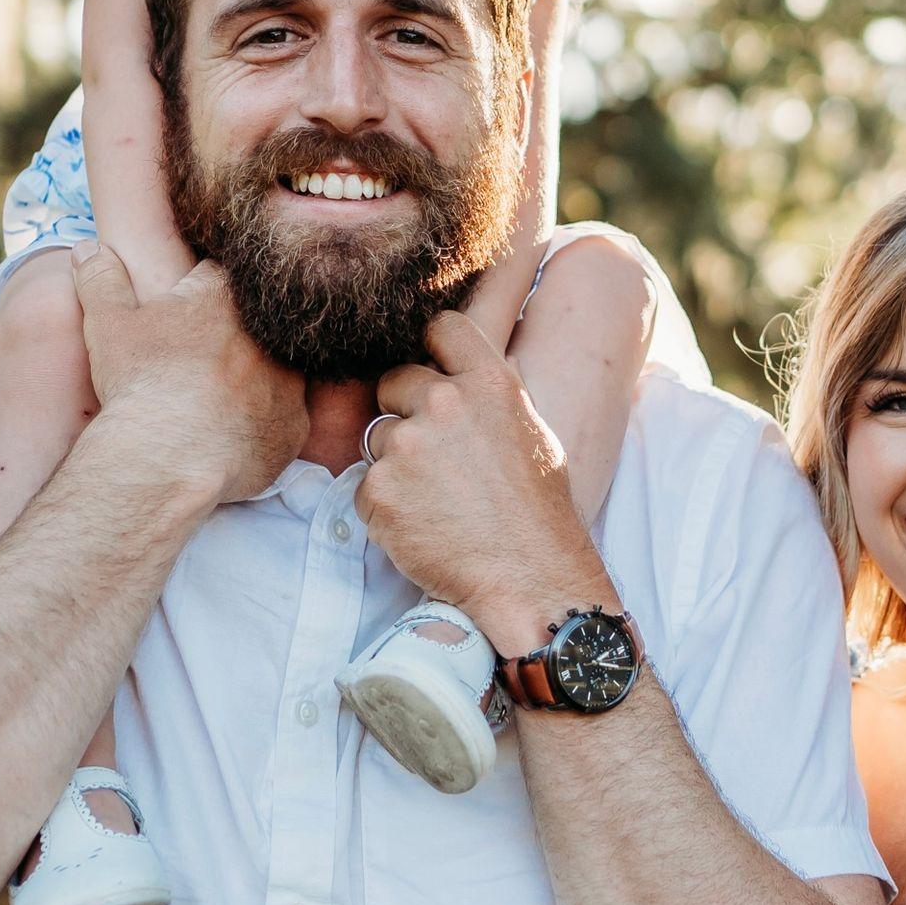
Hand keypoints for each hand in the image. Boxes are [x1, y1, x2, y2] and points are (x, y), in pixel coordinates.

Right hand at [71, 242, 307, 504]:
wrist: (170, 457)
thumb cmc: (141, 383)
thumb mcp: (110, 324)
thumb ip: (102, 279)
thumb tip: (89, 249)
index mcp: (227, 295)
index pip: (221, 275)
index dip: (202, 289)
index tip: (186, 309)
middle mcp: (270, 333)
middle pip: (256, 322)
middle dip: (233, 333)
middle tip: (199, 359)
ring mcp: (289, 380)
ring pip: (277, 368)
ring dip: (254, 377)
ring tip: (216, 398)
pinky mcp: (295, 425)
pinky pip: (284, 418)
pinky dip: (262, 424)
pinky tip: (233, 434)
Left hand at [356, 312, 605, 643]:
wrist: (527, 578)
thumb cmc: (538, 511)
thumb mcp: (530, 431)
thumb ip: (489, 396)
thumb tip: (462, 374)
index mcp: (488, 382)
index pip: (442, 326)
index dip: (431, 345)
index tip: (431, 365)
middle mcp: (445, 403)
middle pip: (395, 380)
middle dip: (405, 411)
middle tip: (434, 456)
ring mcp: (407, 446)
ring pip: (378, 438)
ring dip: (395, 464)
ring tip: (436, 500)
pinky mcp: (379, 490)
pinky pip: (366, 487)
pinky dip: (385, 507)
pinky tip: (422, 525)